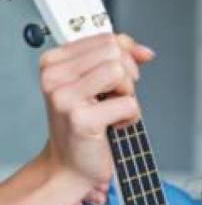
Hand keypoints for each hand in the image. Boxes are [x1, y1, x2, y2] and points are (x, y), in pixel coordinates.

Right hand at [37, 33, 153, 204]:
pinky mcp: (82, 119)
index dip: (126, 55)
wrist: (72, 166)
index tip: (126, 75)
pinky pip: (129, 104)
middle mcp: (54, 77)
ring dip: (128, 95)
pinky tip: (113, 126)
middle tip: (115, 98)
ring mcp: (65, 98)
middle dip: (127, 76)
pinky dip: (130, 118)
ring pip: (120, 73)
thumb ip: (119, 60)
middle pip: (114, 52)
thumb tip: (144, 51)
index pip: (106, 39)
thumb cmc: (86, 126)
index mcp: (54, 62)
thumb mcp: (99, 85)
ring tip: (112, 111)